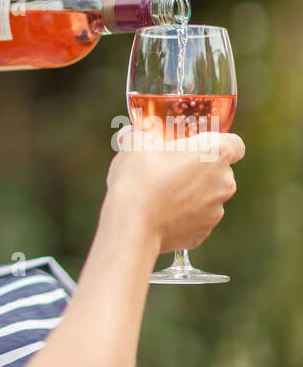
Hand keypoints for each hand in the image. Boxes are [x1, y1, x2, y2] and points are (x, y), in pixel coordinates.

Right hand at [107, 127, 243, 254]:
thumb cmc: (139, 177)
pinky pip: (197, 217)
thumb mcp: (135, 141)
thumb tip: (135, 133)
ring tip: (162, 191)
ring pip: (209, 195)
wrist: (131, 224)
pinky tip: (160, 211)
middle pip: (222, 170)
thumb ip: (142, 133)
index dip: (218, 142)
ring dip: (192, 191)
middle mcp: (224, 182)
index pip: (235, 144)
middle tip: (172, 165)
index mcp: (215, 153)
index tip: (197, 144)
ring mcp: (215, 211)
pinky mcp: (202, 233)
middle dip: (201, 167)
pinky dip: (183, 214)